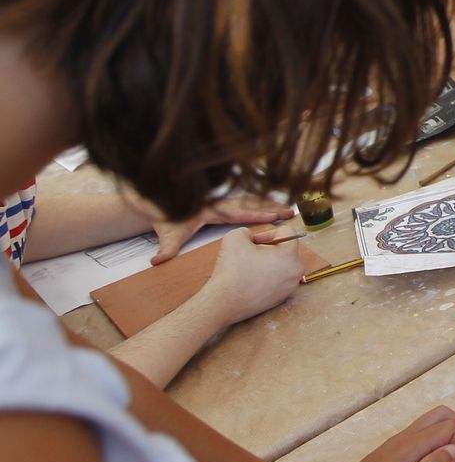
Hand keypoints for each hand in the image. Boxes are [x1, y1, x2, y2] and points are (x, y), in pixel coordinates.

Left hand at [146, 196, 293, 264]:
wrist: (160, 207)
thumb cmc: (167, 220)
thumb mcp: (168, 234)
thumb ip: (166, 248)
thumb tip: (158, 260)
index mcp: (213, 211)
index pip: (239, 212)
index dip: (257, 214)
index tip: (274, 216)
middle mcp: (221, 204)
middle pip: (251, 204)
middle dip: (271, 207)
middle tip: (290, 210)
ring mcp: (223, 203)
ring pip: (251, 201)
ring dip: (269, 204)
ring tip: (287, 208)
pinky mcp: (224, 205)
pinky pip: (247, 203)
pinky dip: (261, 204)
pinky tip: (271, 207)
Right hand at [194, 226, 304, 324]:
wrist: (223, 303)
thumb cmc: (231, 270)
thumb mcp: (235, 237)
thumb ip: (248, 231)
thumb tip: (250, 237)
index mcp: (290, 255)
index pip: (286, 232)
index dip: (267, 233)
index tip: (252, 242)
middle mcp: (296, 271)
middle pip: (286, 249)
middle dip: (268, 248)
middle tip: (250, 254)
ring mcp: (290, 287)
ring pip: (282, 265)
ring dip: (267, 262)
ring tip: (250, 267)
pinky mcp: (282, 298)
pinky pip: (278, 280)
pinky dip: (267, 277)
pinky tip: (251, 280)